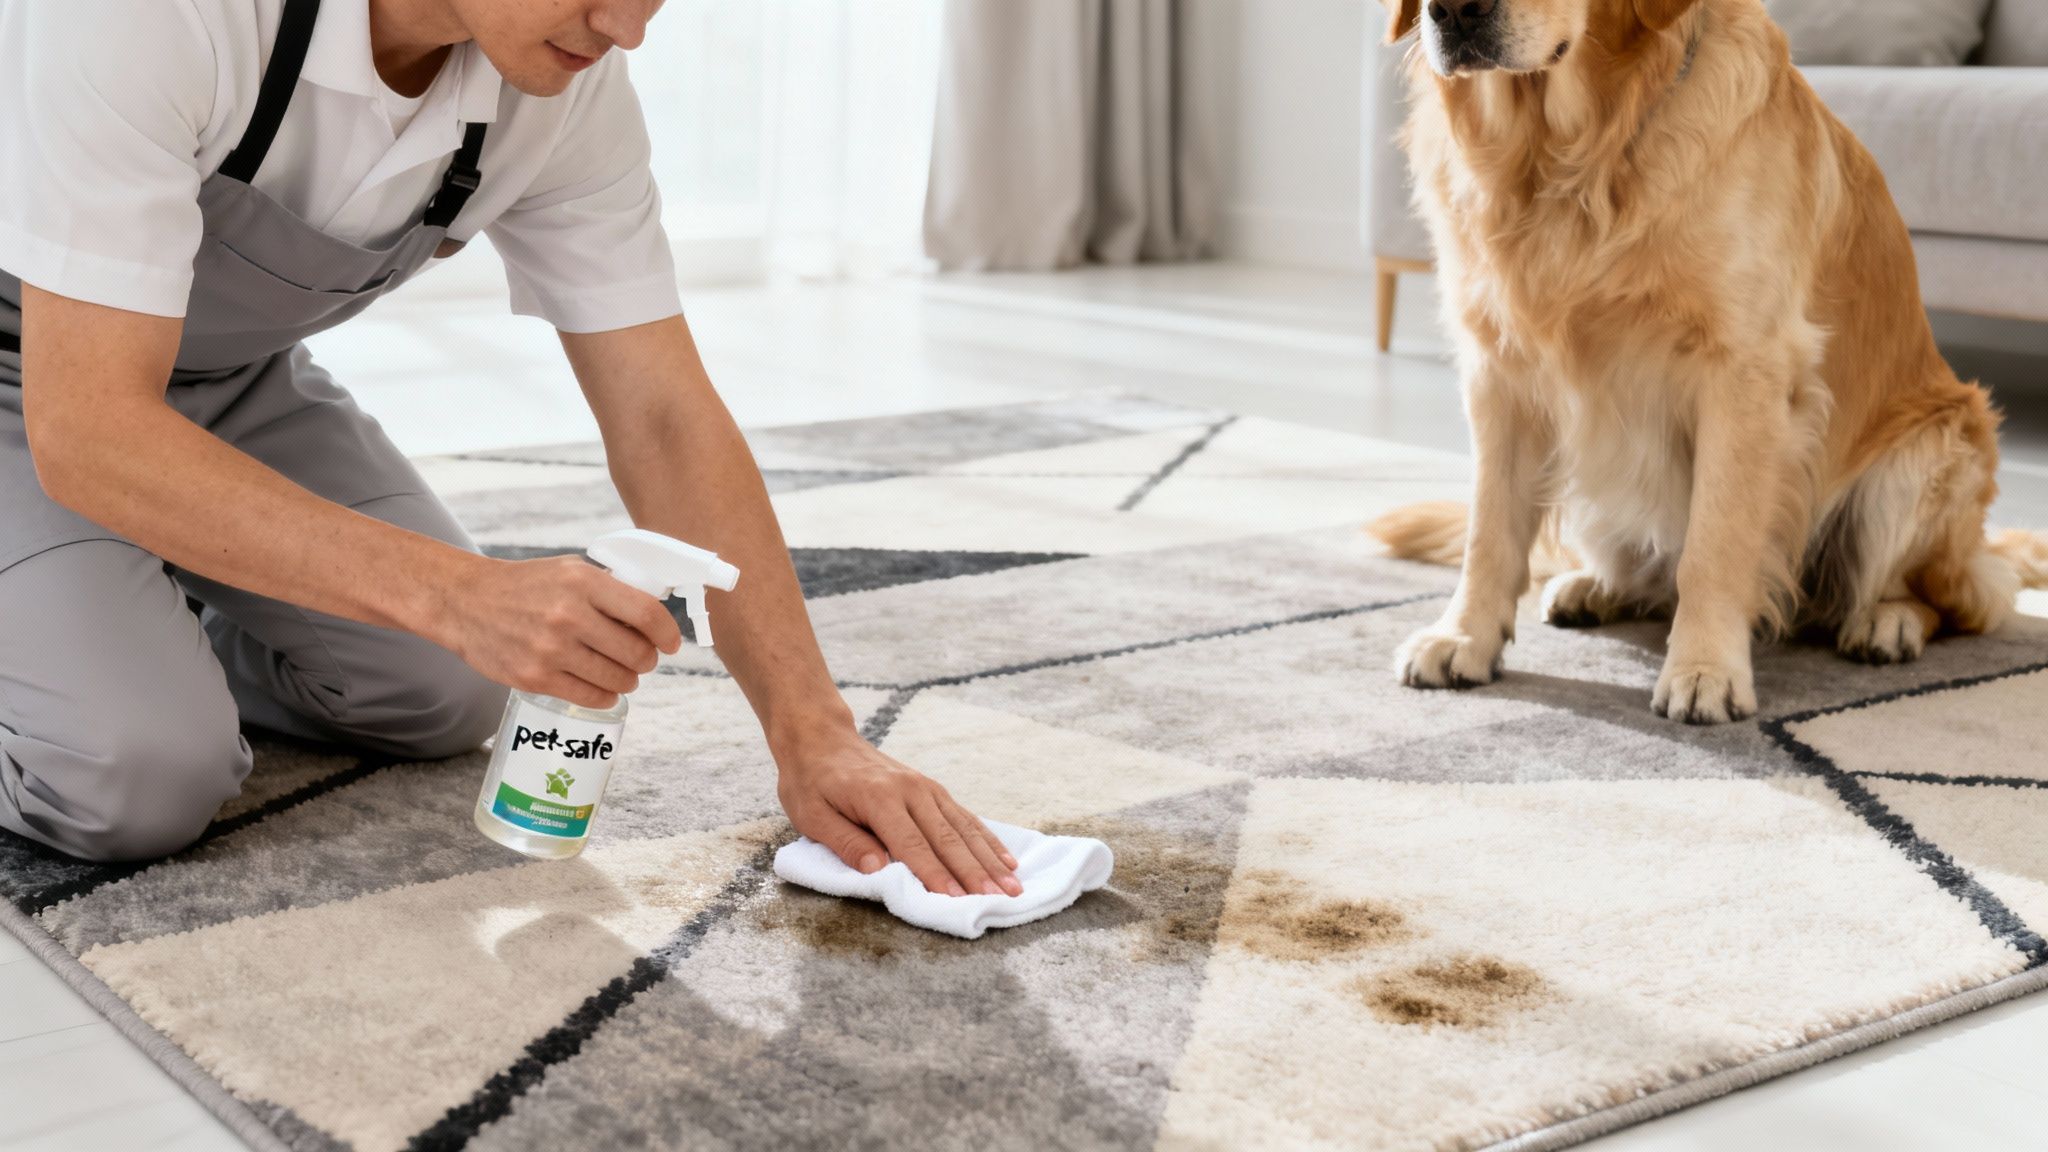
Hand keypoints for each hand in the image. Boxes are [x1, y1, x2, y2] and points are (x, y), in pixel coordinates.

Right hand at [432, 554, 682, 707]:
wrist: (467, 602)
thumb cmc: (527, 586)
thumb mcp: (570, 571)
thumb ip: (610, 589)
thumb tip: (654, 615)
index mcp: (583, 582)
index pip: (646, 613)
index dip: (667, 632)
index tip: (671, 642)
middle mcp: (568, 615)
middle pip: (636, 652)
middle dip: (648, 660)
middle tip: (644, 659)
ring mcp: (551, 649)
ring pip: (618, 679)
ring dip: (629, 680)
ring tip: (623, 673)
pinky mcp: (535, 678)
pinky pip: (590, 696)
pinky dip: (606, 696)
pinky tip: (604, 688)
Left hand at [777, 730, 1022, 897]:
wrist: (821, 739)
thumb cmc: (811, 782)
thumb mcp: (811, 815)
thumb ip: (845, 842)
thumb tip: (877, 869)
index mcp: (879, 798)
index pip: (912, 844)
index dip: (934, 874)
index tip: (955, 900)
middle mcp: (911, 790)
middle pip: (947, 838)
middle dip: (975, 872)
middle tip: (1000, 899)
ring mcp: (926, 788)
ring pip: (964, 829)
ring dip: (990, 859)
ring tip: (1013, 885)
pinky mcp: (932, 790)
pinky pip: (965, 817)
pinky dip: (988, 840)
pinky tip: (1007, 859)